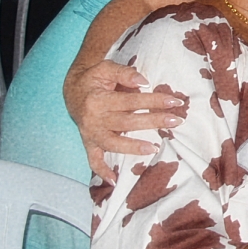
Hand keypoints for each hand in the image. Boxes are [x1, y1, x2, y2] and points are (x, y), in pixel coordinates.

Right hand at [66, 60, 183, 181]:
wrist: (71, 90)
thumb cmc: (93, 78)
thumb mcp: (105, 68)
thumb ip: (124, 73)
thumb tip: (144, 81)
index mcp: (98, 100)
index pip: (131, 101)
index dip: (154, 100)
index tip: (175, 101)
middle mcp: (93, 119)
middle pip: (126, 122)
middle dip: (153, 121)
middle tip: (176, 121)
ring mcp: (90, 134)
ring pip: (113, 143)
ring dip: (133, 148)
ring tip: (154, 148)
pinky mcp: (88, 143)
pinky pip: (93, 160)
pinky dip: (102, 171)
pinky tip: (114, 180)